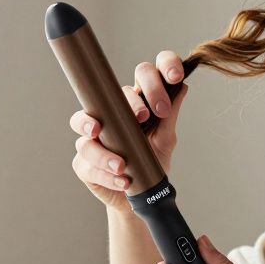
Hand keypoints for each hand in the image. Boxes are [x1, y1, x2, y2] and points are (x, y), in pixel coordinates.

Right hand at [69, 50, 188, 214]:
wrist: (141, 197)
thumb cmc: (150, 163)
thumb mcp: (165, 140)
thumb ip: (169, 116)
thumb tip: (181, 88)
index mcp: (136, 102)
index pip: (145, 73)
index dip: (160, 66)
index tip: (174, 76)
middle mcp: (111, 113)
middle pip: (114, 92)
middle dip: (131, 101)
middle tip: (143, 118)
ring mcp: (93, 136)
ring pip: (87, 126)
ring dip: (106, 145)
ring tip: (122, 163)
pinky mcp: (83, 162)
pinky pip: (86, 161)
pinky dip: (105, 172)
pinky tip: (122, 179)